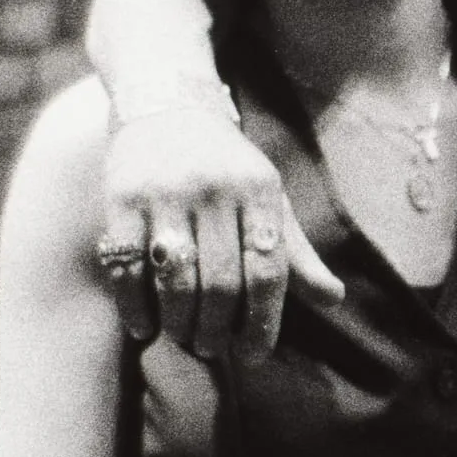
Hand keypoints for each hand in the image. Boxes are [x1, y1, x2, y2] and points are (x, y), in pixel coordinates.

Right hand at [100, 107, 342, 355]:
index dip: (264, 321)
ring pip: (174, 279)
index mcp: (260, 190)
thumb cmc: (227, 165)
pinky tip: (143, 325)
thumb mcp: (269, 198)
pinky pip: (126, 265)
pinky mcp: (122, 197)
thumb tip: (334, 299)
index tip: (255, 354)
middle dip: (217, 328)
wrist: (166, 103)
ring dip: (179, 322)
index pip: (268, 269)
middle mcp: (215, 190)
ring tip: (185, 337)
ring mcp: (166, 193)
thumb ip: (296, 252)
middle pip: (220, 282)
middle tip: (213, 347)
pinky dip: (133, 305)